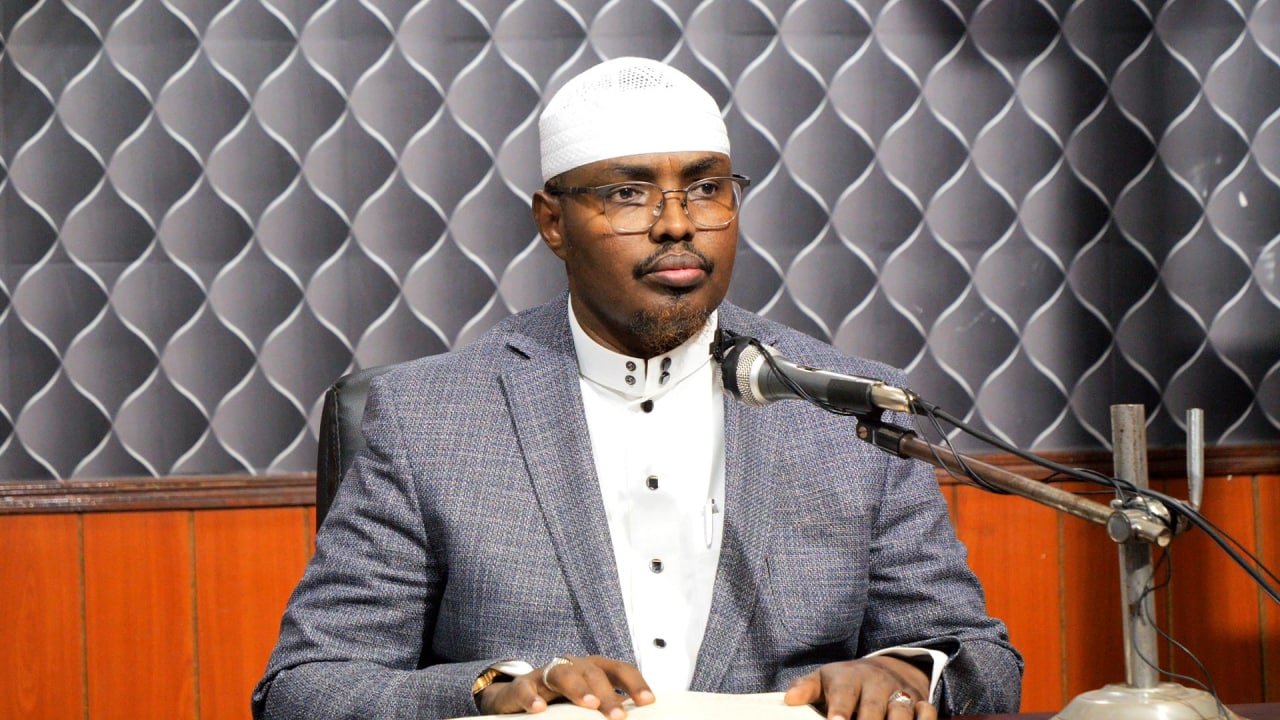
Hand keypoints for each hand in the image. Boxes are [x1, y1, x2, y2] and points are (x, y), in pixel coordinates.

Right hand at [477, 655, 654, 717]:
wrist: (518, 696)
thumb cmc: (561, 698)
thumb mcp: (587, 700)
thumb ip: (607, 707)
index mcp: (594, 669)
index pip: (619, 670)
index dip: (635, 683)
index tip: (648, 701)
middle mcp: (573, 665)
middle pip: (593, 673)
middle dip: (608, 693)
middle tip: (618, 716)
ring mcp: (546, 673)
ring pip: (563, 673)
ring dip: (577, 688)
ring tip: (589, 704)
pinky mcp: (522, 685)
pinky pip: (526, 688)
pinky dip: (532, 697)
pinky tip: (539, 708)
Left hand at [783, 656, 935, 719]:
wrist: (883, 670)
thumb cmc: (844, 682)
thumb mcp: (823, 680)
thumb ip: (805, 689)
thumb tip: (788, 700)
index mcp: (848, 679)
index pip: (844, 695)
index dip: (840, 711)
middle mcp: (876, 685)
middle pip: (874, 708)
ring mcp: (899, 693)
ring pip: (902, 712)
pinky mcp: (919, 702)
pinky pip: (928, 712)